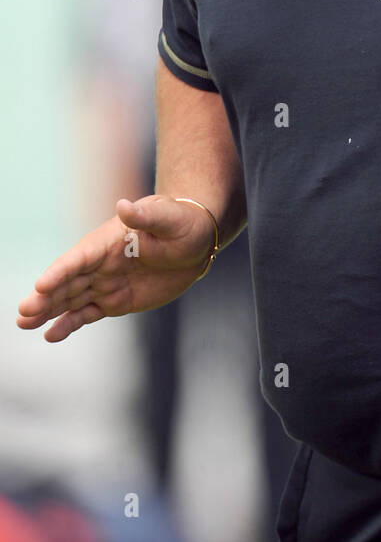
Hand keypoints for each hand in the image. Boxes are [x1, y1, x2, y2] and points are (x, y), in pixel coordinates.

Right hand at [16, 196, 217, 341]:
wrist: (196, 242)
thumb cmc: (183, 222)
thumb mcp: (170, 217)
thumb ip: (147, 215)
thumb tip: (125, 206)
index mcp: (108, 241)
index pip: (80, 257)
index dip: (61, 271)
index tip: (41, 284)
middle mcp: (100, 263)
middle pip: (68, 281)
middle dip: (46, 296)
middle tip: (24, 312)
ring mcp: (105, 283)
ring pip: (71, 299)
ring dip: (48, 311)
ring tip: (24, 323)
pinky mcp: (114, 301)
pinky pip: (87, 314)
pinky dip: (69, 323)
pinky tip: (51, 335)